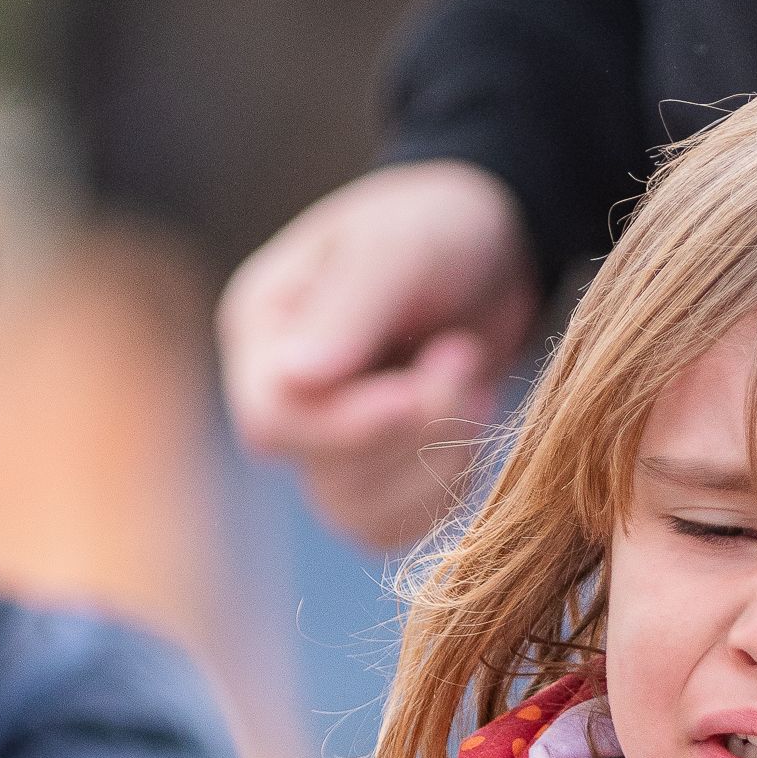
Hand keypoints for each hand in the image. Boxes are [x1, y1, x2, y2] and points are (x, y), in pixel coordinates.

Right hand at [217, 162, 541, 550]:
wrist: (493, 249)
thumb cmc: (439, 227)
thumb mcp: (399, 247)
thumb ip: (350, 307)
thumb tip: (295, 380)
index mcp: (263, 332)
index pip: (275, 419)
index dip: (353, 424)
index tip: (421, 388)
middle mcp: (283, 397)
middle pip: (325, 475)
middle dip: (415, 429)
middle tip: (461, 352)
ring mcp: (327, 447)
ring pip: (362, 516)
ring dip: (439, 462)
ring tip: (470, 382)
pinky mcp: (376, 479)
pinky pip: (399, 530)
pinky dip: (448, 490)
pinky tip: (471, 422)